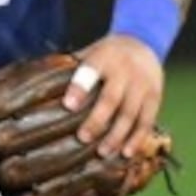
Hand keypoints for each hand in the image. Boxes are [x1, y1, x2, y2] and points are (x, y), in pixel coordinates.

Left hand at [66, 34, 165, 157]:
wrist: (143, 43)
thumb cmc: (107, 53)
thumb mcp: (89, 52)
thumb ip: (72, 68)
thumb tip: (40, 87)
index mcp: (103, 57)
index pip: (90, 72)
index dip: (80, 88)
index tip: (68, 105)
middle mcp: (125, 71)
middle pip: (111, 98)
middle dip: (97, 120)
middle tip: (82, 138)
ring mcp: (142, 85)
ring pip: (131, 114)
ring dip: (117, 135)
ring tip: (103, 152)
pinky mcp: (155, 97)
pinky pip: (147, 120)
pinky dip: (137, 138)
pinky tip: (126, 153)